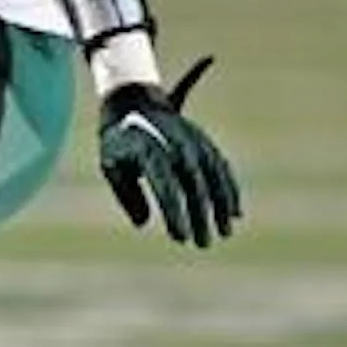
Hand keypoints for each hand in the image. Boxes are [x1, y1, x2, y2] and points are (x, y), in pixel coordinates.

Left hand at [98, 55, 241, 247]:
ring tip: (224, 232)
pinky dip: (229, 189)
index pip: (164, 186)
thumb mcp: (111, 165)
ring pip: (212, 175)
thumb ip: (127, 194)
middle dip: (200, 215)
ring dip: (221, 205)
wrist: (132, 102)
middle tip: (203, 244)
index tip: (181, 237)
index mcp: (148, 150)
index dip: (174, 212)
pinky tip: (235, 213)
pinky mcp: (203, 141)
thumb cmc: (119, 143)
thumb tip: (143, 223)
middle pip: (192, 183)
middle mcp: (174, 144)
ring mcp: (192, 140)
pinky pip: (221, 167)